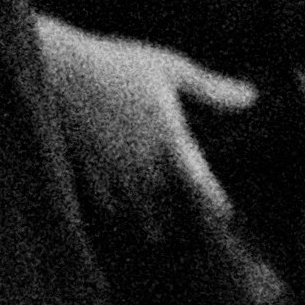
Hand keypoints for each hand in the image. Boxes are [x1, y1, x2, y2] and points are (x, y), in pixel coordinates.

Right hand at [37, 18, 278, 304]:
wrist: (53, 68)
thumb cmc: (113, 64)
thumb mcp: (168, 68)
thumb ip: (211, 89)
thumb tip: (251, 97)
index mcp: (169, 141)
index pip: (204, 189)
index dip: (220, 212)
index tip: (235, 229)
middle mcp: (143, 165)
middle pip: (172, 212)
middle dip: (184, 222)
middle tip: (201, 241)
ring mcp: (113, 173)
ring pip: (140, 216)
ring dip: (153, 222)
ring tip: (161, 230)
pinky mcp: (86, 173)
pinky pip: (108, 205)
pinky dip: (118, 211)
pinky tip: (122, 211)